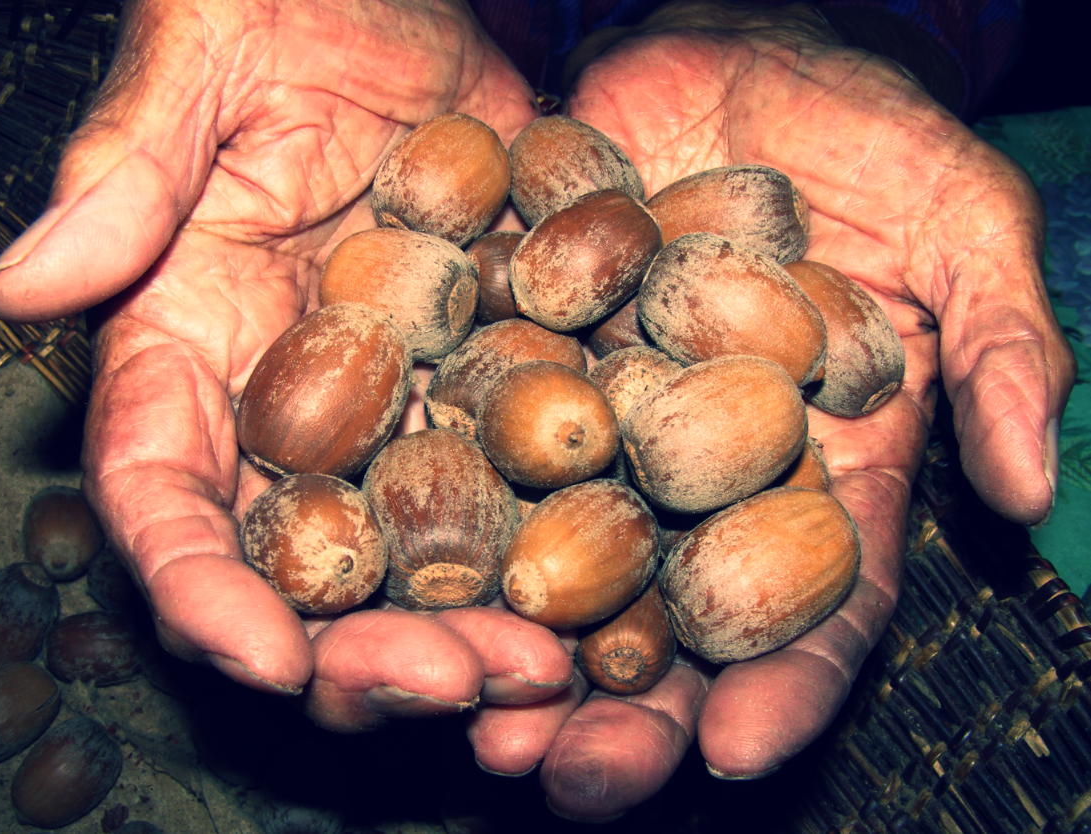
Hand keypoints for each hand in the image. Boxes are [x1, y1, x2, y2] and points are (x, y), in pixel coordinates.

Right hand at [0, 0, 577, 722]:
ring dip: (475, 627)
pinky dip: (560, 547)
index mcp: (193, 343)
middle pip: (306, 562)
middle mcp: (293, 403)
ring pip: (421, 553)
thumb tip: (23, 286)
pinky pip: (521, 483)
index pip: (166, 491)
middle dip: (364, 645)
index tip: (261, 654)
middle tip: (453, 685)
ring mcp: (401, 403)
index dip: (200, 585)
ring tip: (546, 671)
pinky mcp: (493, 380)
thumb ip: (125, 171)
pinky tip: (617, 595)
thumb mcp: (207, 58)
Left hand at [462, 1, 1074, 819]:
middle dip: (620, 704)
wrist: (747, 45)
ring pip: (553, 550)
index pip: (809, 598)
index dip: (781, 683)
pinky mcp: (520, 350)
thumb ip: (1003, 345)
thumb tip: (1030, 484)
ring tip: (466, 710)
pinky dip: (442, 499)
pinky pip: (472, 432)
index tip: (733, 753)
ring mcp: (600, 414)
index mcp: (813, 464)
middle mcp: (696, 465)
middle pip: (663, 611)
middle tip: (564, 776)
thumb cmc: (875, 133)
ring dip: (511, 638)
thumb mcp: (959, 222)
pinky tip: (395, 562)